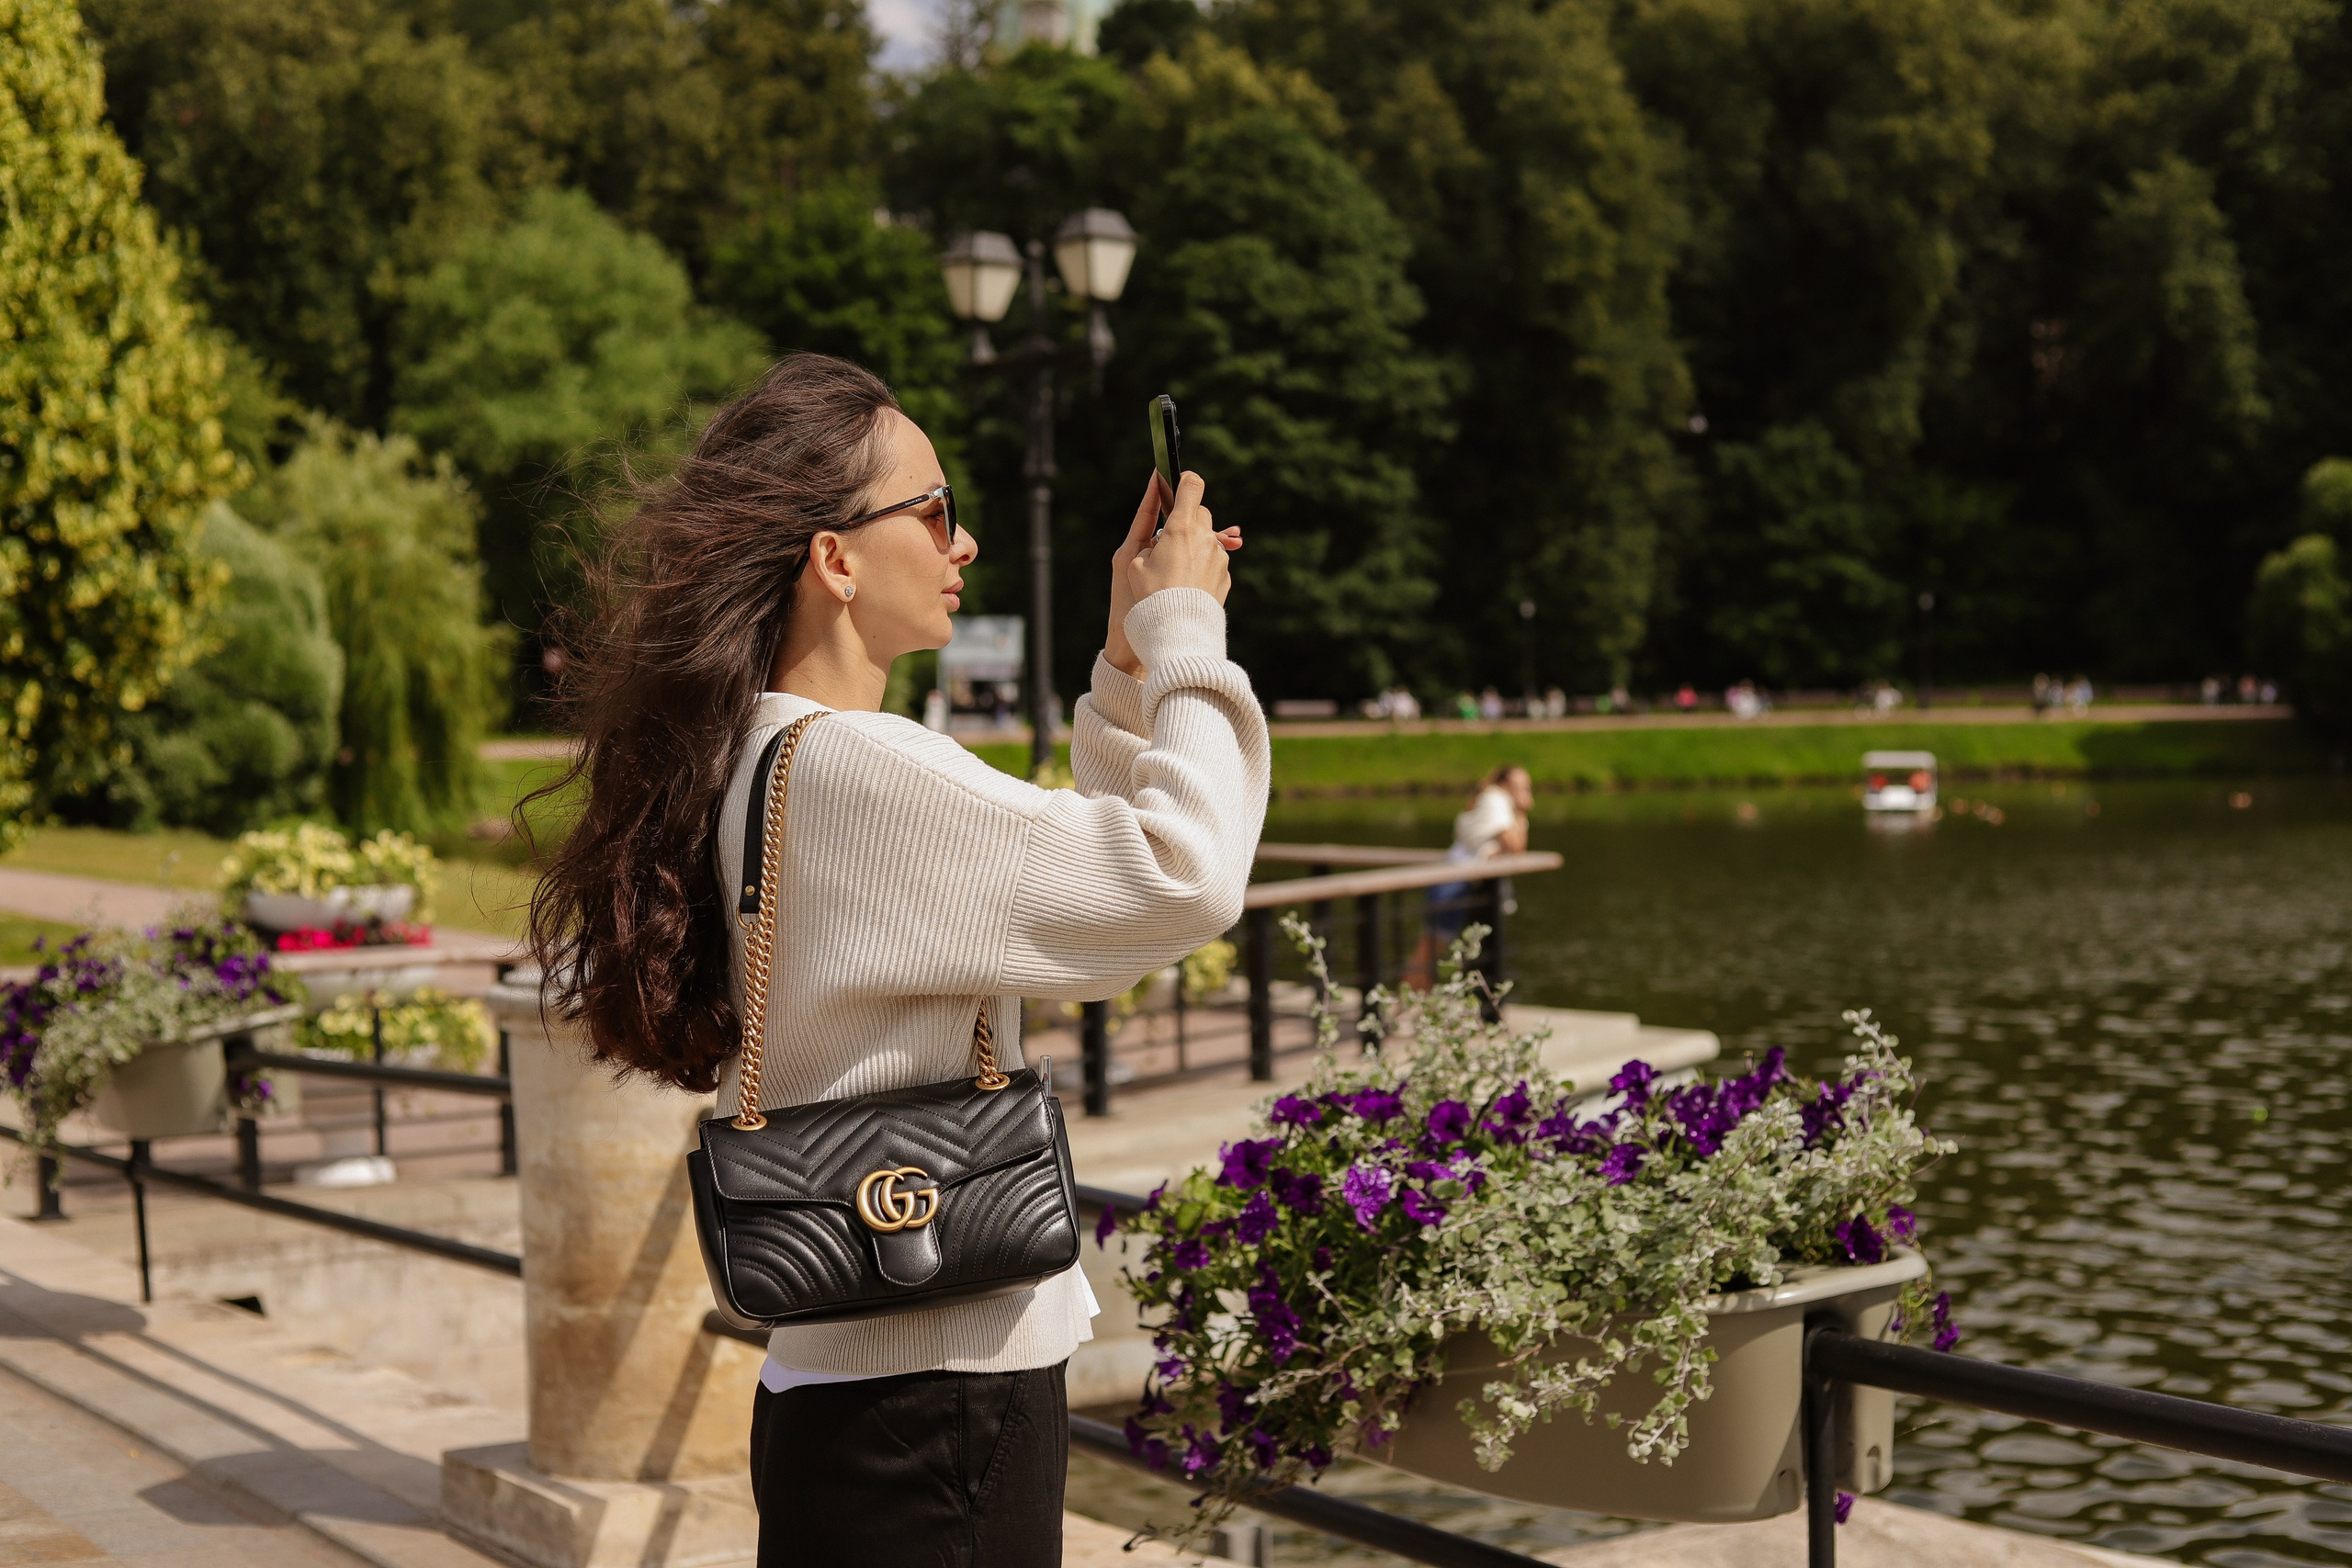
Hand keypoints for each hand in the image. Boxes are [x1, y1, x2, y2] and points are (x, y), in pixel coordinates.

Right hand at [1105, 470, 1239, 674]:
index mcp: (1181, 529)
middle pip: (1201, 513)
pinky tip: (1187, 585)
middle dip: (1186, 519)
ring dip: (1195, 545)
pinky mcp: (1225, 577)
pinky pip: (1213, 562)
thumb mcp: (1135, 564)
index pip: (1191, 485)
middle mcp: (1205, 539)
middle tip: (1170, 536)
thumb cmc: (1150, 597)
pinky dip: (1203, 566)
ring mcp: (1218, 558)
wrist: (1178, 632)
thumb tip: (1161, 540)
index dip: (1184, 479)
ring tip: (1176, 568)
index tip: (1177, 482)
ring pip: (1208, 539)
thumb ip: (1150, 543)